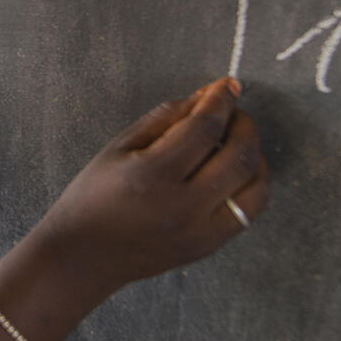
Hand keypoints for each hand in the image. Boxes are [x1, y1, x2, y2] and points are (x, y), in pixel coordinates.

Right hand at [27, 77, 268, 305]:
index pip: (204, 128)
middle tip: (233, 110)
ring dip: (255, 155)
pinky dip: (251, 184)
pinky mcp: (208, 247)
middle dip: (243, 123)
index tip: (228, 85)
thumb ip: (164, 118)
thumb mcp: (119, 147)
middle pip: (238, 155)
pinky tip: (235, 171)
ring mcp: (200, 232)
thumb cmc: (94, 195)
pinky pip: (249, 212)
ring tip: (238, 140)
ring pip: (255, 187)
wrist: (85, 256)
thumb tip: (205, 96)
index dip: (221, 100)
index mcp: (152, 176)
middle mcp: (183, 206)